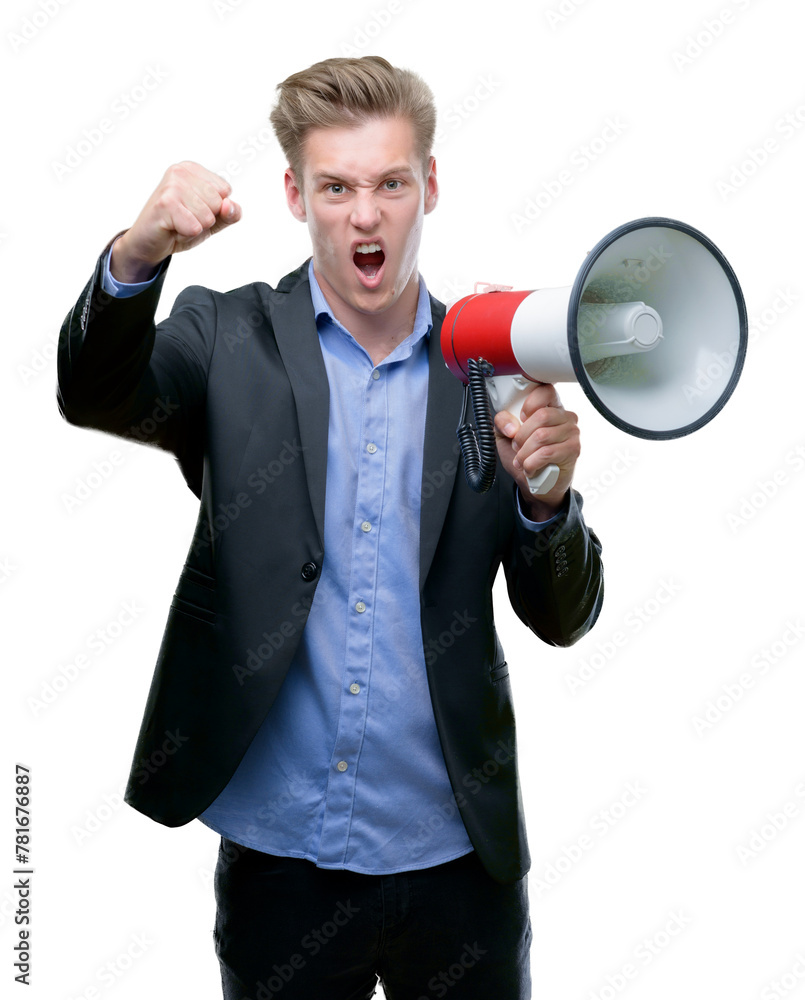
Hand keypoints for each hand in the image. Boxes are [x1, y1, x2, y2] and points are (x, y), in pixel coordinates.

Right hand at [110, 161, 241, 282]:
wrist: (149, 242)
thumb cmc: (179, 226)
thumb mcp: (213, 220)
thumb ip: (230, 213)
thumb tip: (230, 205)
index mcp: (193, 170)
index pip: (226, 192)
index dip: (214, 209)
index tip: (193, 210)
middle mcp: (181, 171)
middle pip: (218, 204)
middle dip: (205, 220)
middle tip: (184, 219)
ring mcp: (172, 185)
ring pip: (207, 217)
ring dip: (194, 228)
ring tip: (178, 223)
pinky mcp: (165, 203)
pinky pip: (194, 227)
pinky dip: (186, 234)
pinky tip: (172, 228)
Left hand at [494, 383, 579, 517]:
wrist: (537, 484)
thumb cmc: (525, 456)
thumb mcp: (505, 436)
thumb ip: (502, 423)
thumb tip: (510, 426)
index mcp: (549, 407)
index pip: (545, 391)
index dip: (529, 404)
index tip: (520, 418)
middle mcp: (564, 416)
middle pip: (541, 416)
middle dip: (521, 436)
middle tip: (517, 446)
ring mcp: (572, 432)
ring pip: (542, 436)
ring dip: (524, 453)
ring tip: (522, 459)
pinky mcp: (573, 450)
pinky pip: (547, 453)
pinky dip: (531, 463)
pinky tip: (530, 468)